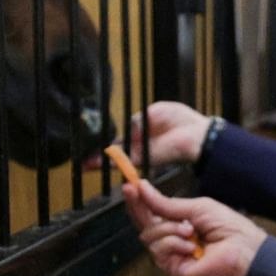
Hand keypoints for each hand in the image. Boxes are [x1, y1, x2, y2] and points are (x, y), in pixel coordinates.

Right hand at [86, 102, 210, 169]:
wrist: (197, 134)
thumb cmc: (180, 119)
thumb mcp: (155, 110)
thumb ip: (138, 119)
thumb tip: (127, 128)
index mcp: (138, 130)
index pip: (116, 136)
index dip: (102, 139)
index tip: (88, 140)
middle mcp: (136, 144)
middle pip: (112, 150)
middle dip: (96, 154)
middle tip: (79, 158)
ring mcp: (139, 152)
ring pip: (115, 158)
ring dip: (98, 161)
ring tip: (82, 164)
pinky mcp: (144, 159)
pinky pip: (124, 161)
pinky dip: (110, 162)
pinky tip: (94, 164)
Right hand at [123, 180, 265, 275]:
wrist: (243, 248)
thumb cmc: (227, 227)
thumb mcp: (196, 207)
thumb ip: (167, 203)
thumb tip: (143, 188)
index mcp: (178, 223)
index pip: (151, 212)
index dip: (139, 199)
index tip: (129, 184)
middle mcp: (172, 239)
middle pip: (143, 223)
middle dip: (138, 206)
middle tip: (133, 191)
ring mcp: (171, 254)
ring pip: (149, 236)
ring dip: (169, 229)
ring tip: (191, 230)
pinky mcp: (172, 268)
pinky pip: (159, 251)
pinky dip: (174, 243)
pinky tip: (191, 246)